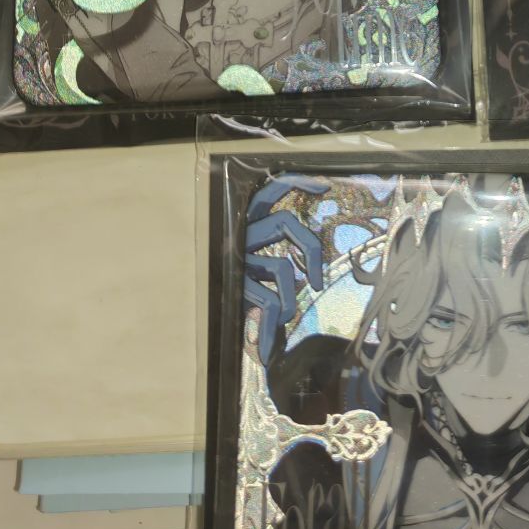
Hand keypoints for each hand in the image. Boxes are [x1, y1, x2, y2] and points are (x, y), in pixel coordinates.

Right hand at [246, 176, 329, 364]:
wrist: (204, 318)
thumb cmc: (237, 290)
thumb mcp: (256, 271)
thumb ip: (274, 265)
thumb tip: (308, 260)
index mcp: (247, 227)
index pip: (267, 194)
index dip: (293, 183)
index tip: (323, 186)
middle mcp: (241, 236)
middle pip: (285, 221)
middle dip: (310, 248)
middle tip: (318, 282)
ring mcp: (239, 258)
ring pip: (281, 267)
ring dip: (290, 298)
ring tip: (287, 317)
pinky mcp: (237, 284)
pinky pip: (269, 301)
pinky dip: (276, 321)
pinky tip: (271, 345)